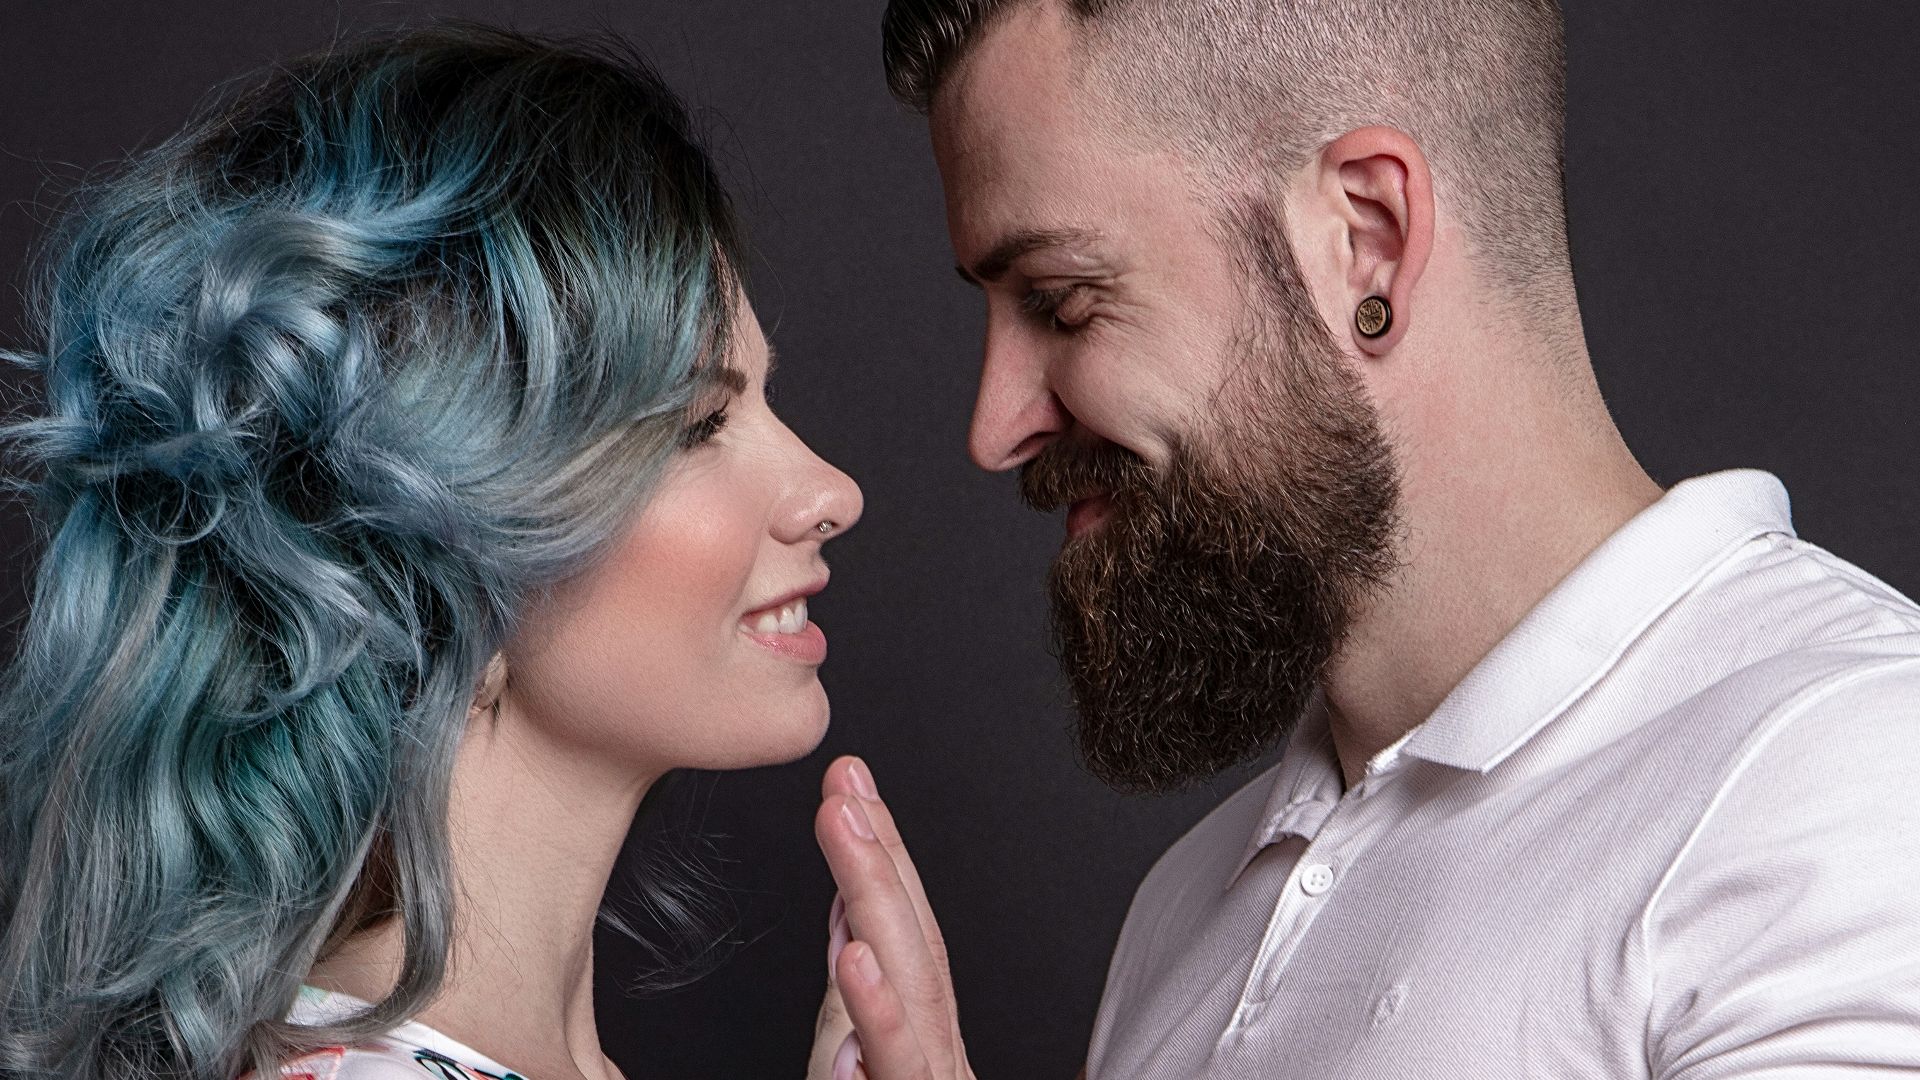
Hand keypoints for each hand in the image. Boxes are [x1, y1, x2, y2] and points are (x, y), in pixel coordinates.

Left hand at [812, 755, 975, 1079]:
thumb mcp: (868, 1070)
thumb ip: (856, 1015)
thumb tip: (851, 936)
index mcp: (926, 1039)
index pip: (907, 934)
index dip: (885, 855)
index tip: (851, 789)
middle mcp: (937, 1055)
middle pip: (919, 945)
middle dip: (881, 854)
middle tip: (842, 785)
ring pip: (918, 988)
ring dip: (878, 899)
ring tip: (845, 828)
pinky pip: (901, 1067)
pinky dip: (880, 1014)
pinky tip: (856, 961)